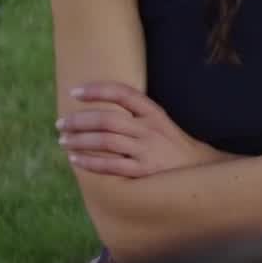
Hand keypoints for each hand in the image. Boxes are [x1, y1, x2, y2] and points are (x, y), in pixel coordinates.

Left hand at [58, 82, 224, 176]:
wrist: (200, 172)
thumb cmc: (173, 146)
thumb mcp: (161, 124)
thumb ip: (135, 117)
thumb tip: (97, 112)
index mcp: (155, 114)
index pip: (123, 94)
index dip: (97, 90)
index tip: (75, 92)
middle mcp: (150, 129)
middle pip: (107, 119)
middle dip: (79, 120)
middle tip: (60, 123)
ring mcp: (147, 151)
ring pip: (105, 141)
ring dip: (79, 140)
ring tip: (63, 140)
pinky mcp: (144, 172)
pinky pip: (110, 166)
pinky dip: (89, 162)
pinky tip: (75, 159)